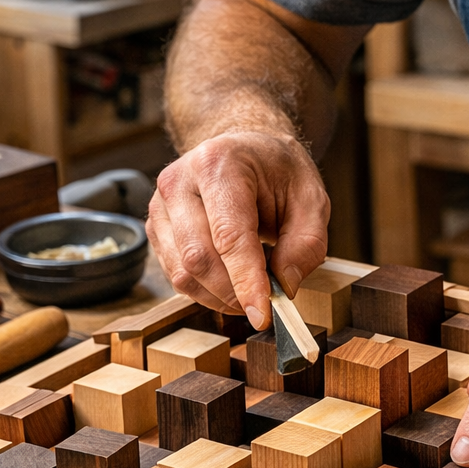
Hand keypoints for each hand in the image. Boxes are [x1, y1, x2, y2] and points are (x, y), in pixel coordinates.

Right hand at [147, 129, 329, 327]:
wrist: (243, 152)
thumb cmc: (276, 172)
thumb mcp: (312, 199)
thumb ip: (306, 244)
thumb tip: (283, 286)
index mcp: (218, 163)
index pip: (228, 235)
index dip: (245, 281)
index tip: (262, 314)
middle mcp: (179, 182)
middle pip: (199, 259)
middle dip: (235, 292)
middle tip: (267, 300)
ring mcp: (161, 207)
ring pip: (183, 274)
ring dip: (221, 296)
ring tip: (251, 285)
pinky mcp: (156, 229)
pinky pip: (177, 277)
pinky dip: (207, 290)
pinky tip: (230, 277)